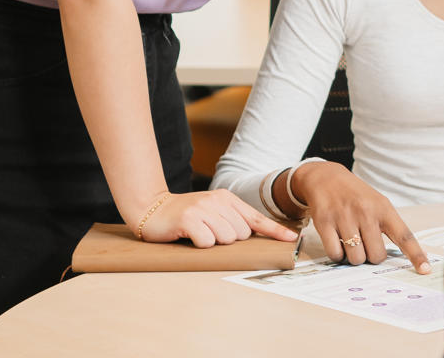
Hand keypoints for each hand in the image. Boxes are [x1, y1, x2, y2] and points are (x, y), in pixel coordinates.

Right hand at [136, 189, 298, 247]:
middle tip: (208, 232)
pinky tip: (189, 235)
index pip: (255, 217)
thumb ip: (233, 219)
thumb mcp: (213, 211)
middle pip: (240, 234)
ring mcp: (204, 208)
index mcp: (227, 198)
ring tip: (198, 232)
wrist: (152, 209)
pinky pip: (207, 243)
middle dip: (226, 239)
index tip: (291, 239)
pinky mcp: (189, 219)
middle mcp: (218, 201)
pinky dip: (199, 245)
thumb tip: (254, 234)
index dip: (274, 230)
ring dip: (212, 242)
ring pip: (225, 239)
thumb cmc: (186, 215)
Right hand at [294, 161, 431, 273]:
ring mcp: (344, 217)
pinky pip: (335, 254)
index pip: (404, 236)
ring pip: (356, 258)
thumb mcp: (378, 204)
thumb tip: (398, 257)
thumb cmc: (357, 196)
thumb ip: (388, 227)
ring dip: (354, 257)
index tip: (425, 270)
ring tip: (350, 242)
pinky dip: (337, 255)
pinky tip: (337, 242)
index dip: (416, 255)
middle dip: (372, 256)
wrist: (326, 177)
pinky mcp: (324, 222)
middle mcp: (366, 212)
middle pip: (376, 256)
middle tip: (365, 244)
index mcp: (384, 208)